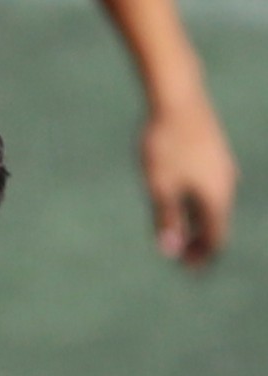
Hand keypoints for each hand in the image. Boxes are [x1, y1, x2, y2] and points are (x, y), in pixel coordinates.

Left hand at [141, 90, 237, 265]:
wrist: (177, 95)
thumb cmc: (165, 143)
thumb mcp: (160, 186)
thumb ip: (166, 219)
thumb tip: (170, 250)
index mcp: (215, 196)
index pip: (215, 237)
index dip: (202, 256)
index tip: (187, 269)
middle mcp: (226, 183)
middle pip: (216, 222)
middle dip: (199, 242)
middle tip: (183, 258)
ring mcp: (222, 167)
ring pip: (214, 205)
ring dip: (198, 223)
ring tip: (181, 235)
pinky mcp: (214, 154)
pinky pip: (211, 189)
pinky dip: (198, 205)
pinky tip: (185, 204)